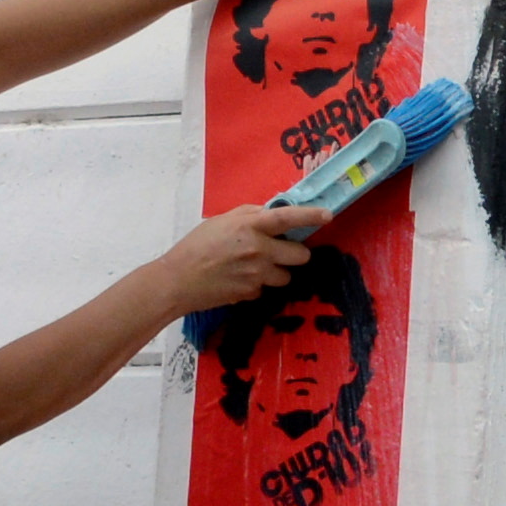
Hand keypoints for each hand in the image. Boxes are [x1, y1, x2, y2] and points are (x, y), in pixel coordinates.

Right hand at [153, 202, 319, 321]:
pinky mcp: (252, 293)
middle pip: (300, 255)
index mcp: (250, 227)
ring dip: (276, 272)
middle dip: (294, 254)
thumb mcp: (221, 221)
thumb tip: (271, 212)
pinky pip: (266, 288)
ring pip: (286, 276)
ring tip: (253, 268)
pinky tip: (239, 280)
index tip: (327, 215)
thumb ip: (249, 215)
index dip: (310, 215)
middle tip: (280, 251)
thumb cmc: (196, 246)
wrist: (178, 281)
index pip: (288, 218)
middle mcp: (259, 250)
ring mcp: (257, 275)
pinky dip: (258, 284)